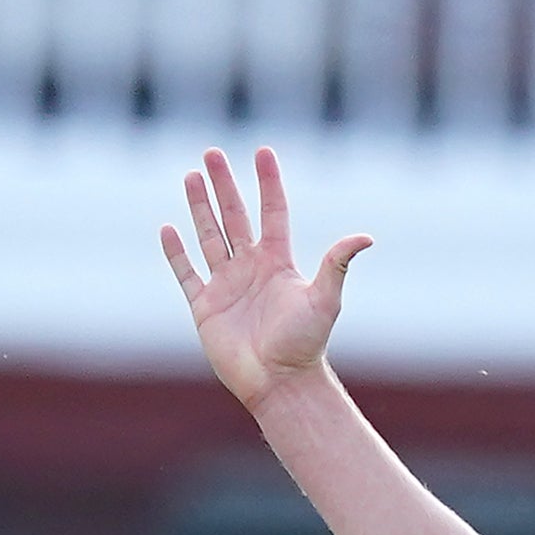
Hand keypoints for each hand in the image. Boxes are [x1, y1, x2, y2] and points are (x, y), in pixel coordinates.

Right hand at [161, 146, 367, 411]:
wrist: (279, 383)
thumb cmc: (305, 344)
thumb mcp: (324, 299)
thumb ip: (337, 264)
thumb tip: (366, 237)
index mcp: (278, 262)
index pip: (272, 212)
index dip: (267, 182)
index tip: (263, 151)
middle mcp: (251, 268)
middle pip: (234, 216)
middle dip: (223, 184)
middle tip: (211, 152)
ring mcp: (227, 286)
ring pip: (209, 237)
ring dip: (200, 207)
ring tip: (191, 176)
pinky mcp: (205, 307)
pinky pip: (187, 274)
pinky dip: (176, 253)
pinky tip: (168, 228)